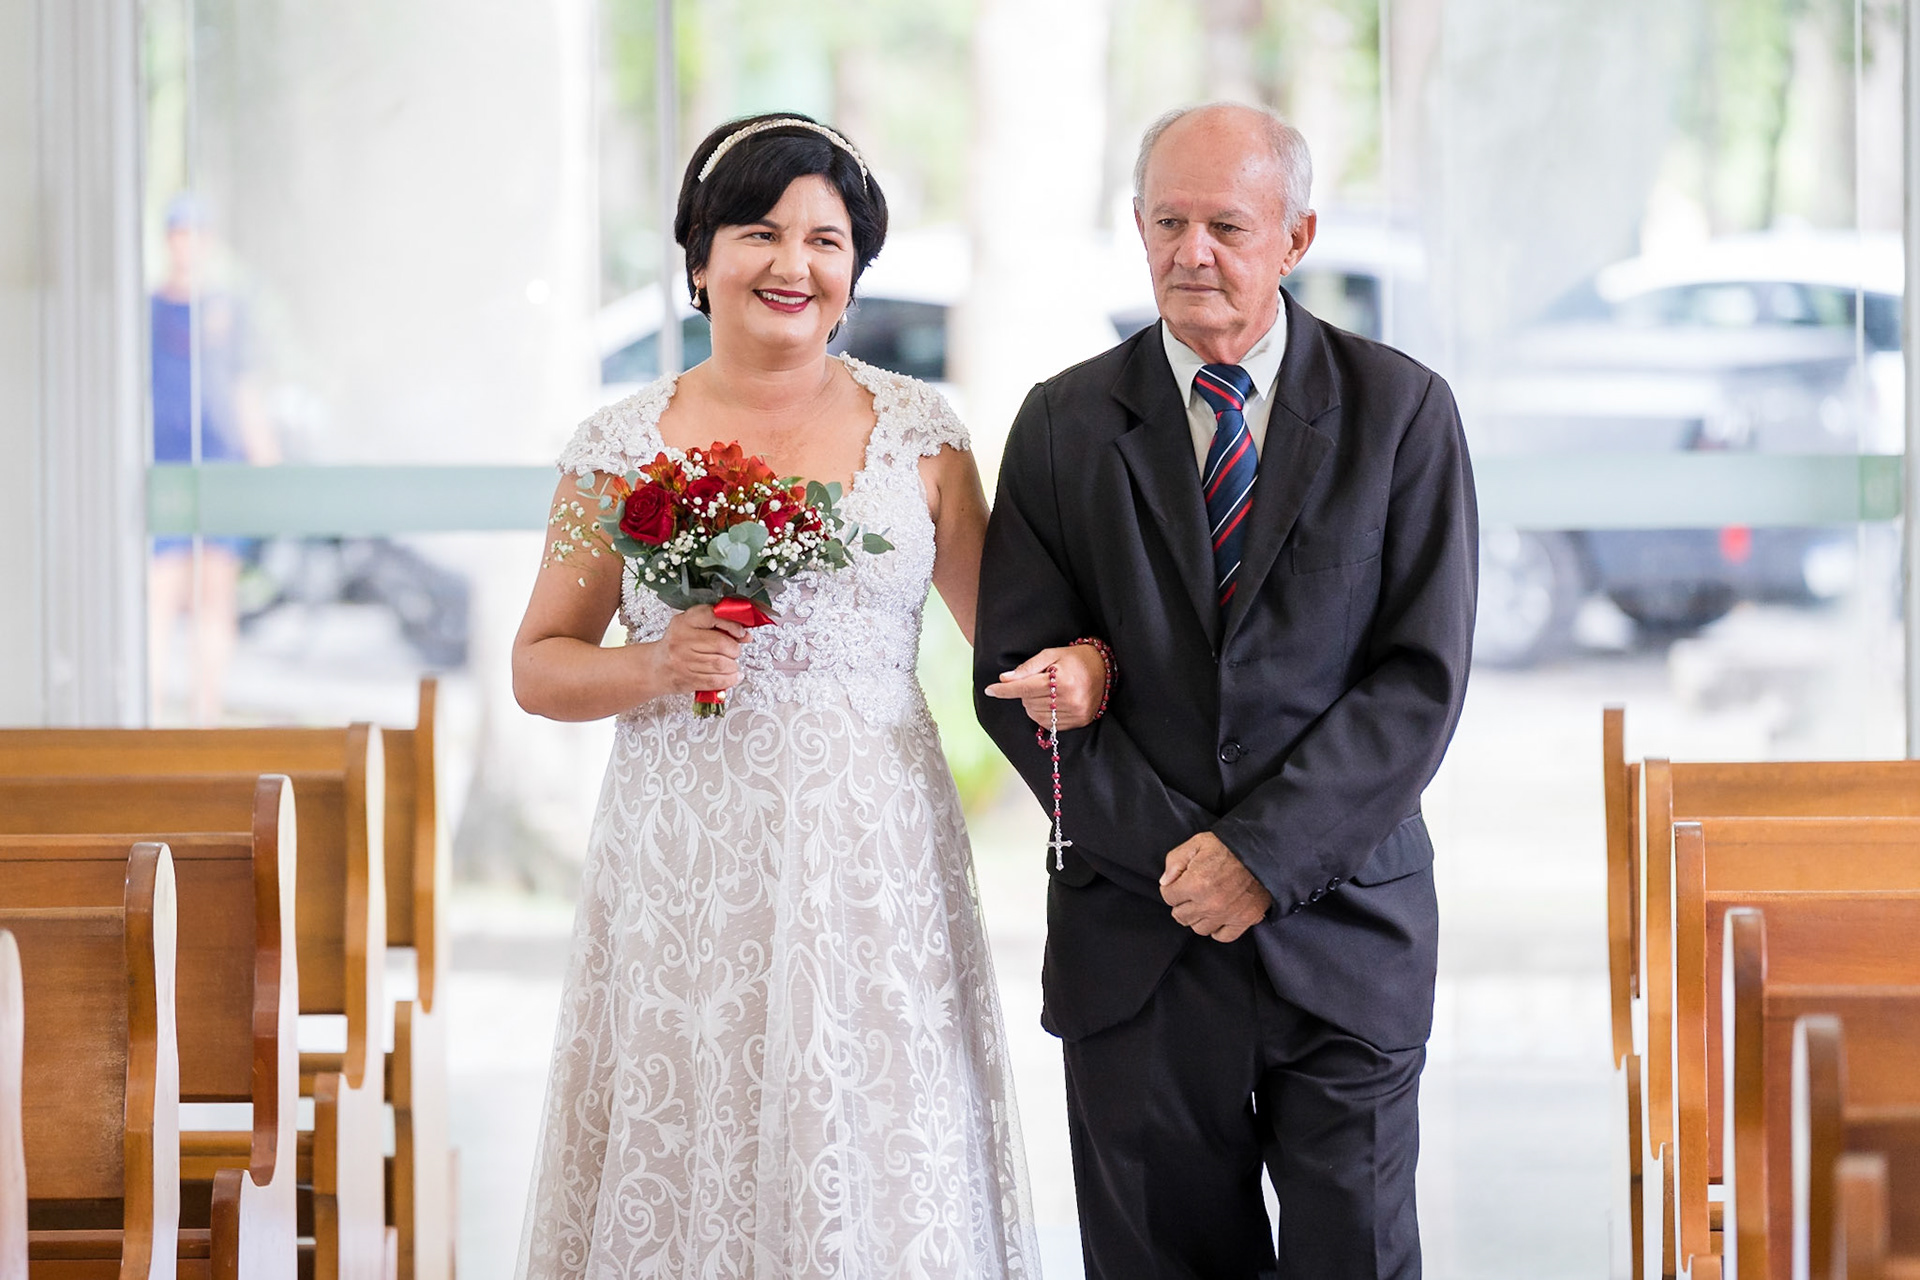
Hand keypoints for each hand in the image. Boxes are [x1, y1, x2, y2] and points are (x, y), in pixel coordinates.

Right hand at [650, 603, 749, 693]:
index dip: (732, 625)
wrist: (656, 667)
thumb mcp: (692, 627)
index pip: (713, 616)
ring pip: (721, 664)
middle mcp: (682, 640)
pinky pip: (716, 681)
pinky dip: (729, 679)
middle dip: (734, 649)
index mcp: (684, 622)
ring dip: (733, 666)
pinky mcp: (687, 679)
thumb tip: (745, 635)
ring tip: (731, 664)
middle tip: (734, 651)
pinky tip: (732, 676)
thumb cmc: (677, 645)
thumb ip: (717, 626)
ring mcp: (683, 662)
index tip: (740, 632)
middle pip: (721, 644)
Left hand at [983, 643, 1106, 730]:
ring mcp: (1075, 713)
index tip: (989, 690)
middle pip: (1028, 702)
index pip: (1023, 688)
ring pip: (1036, 715)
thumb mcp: (1051, 654)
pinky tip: (1050, 702)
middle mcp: (1068, 699)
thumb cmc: (1075, 658)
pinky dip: (1042, 714)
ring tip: (1045, 691)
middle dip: (1023, 692)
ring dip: (1032, 704)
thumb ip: (1027, 667)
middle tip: (1036, 681)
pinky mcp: (1079, 722)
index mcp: (1061, 680)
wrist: (1105, 668)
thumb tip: (1004, 679)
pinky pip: (1048, 724)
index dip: (1004, 690)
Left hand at [1160, 833, 1272, 941]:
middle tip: (1191, 893)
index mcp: (1195, 883)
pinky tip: (1217, 917)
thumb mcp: (1197, 843)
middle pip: (1181, 916)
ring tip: (1204, 904)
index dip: (1172, 887)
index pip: (1168, 897)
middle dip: (1181, 903)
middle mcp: (1209, 904)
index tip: (1180, 882)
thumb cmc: (1229, 845)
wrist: (1264, 851)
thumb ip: (1175, 861)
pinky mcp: (1244, 920)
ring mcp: (1227, 915)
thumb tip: (1165, 881)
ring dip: (1198, 917)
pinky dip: (1217, 929)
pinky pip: (1223, 936)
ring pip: (1199, 928)